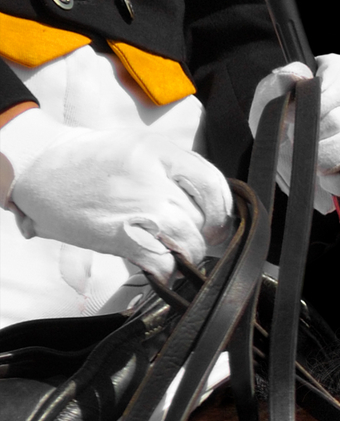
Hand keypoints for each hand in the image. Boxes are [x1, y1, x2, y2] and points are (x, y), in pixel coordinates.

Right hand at [0, 108, 234, 281]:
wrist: (38, 168)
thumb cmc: (91, 161)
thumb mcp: (138, 148)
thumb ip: (175, 170)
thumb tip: (212, 203)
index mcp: (159, 150)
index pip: (212, 182)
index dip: (221, 209)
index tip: (216, 222)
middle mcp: (153, 177)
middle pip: (201, 216)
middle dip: (201, 233)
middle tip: (190, 238)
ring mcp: (138, 206)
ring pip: (189, 242)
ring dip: (187, 253)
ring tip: (173, 251)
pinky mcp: (121, 234)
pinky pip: (164, 262)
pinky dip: (168, 271)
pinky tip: (159, 266)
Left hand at [249, 54, 339, 215]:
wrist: (292, 154)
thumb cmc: (284, 121)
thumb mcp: (269, 101)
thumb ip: (275, 84)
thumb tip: (294, 76)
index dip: (313, 104)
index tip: (290, 118)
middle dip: (314, 137)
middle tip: (299, 140)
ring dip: (326, 158)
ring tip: (312, 157)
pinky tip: (329, 176)